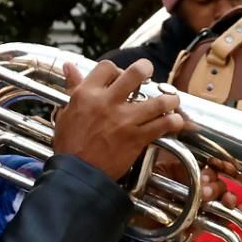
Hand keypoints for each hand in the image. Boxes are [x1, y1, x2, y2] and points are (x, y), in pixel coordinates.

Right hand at [49, 56, 187, 182]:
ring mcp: (124, 120)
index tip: (120, 75)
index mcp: (87, 94)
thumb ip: (73, 88)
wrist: (77, 174)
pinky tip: (175, 122)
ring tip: (172, 100)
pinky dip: (173, 123)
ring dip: (169, 99)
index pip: (107, 67)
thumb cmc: (69, 146)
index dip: (117, 68)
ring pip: (158, 101)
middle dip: (146, 69)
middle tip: (149, 73)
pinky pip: (162, 126)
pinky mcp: (136, 138)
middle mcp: (107, 103)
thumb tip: (69, 67)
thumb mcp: (66, 112)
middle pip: (135, 73)